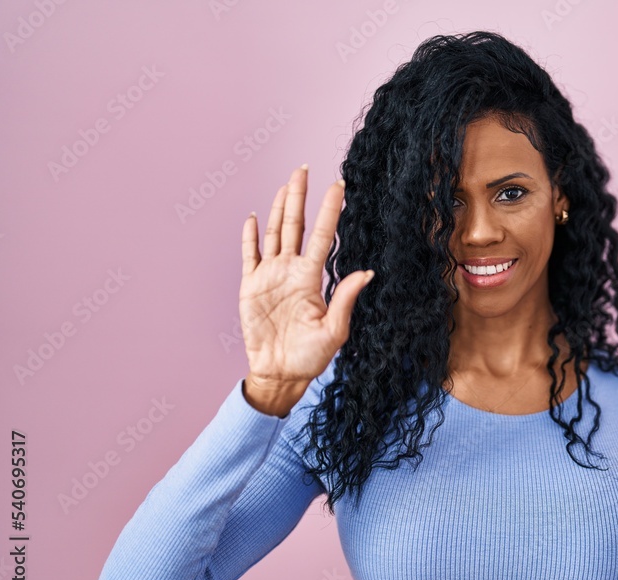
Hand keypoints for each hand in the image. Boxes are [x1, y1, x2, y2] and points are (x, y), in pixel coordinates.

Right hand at [240, 165, 373, 390]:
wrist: (281, 373)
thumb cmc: (311, 357)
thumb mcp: (334, 331)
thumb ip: (346, 299)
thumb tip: (368, 272)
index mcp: (312, 278)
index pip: (322, 236)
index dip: (329, 211)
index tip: (338, 186)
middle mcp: (291, 270)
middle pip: (296, 225)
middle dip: (300, 197)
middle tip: (304, 168)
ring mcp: (270, 276)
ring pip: (275, 233)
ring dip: (279, 208)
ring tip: (286, 184)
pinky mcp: (250, 286)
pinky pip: (249, 255)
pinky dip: (250, 236)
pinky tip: (255, 217)